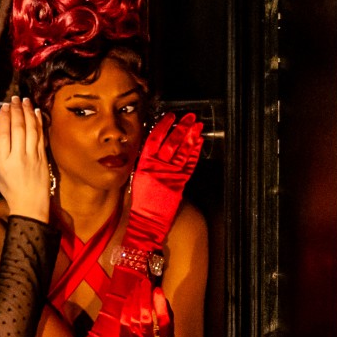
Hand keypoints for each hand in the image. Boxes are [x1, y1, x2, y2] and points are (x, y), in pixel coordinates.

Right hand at [0, 97, 50, 222]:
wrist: (30, 203)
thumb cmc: (9, 189)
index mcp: (3, 161)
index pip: (3, 134)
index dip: (4, 118)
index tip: (4, 107)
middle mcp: (18, 156)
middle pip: (18, 128)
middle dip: (16, 111)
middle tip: (14, 99)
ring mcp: (32, 156)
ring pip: (31, 129)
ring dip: (28, 112)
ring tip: (26, 100)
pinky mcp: (43, 157)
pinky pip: (41, 136)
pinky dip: (39, 122)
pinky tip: (37, 112)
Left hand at [118, 284, 174, 336]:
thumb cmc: (160, 336)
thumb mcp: (169, 326)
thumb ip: (166, 311)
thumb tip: (158, 293)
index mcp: (164, 336)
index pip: (163, 320)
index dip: (160, 304)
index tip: (157, 289)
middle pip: (145, 316)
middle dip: (144, 297)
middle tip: (145, 282)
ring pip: (133, 315)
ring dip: (135, 298)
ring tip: (138, 285)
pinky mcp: (124, 335)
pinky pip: (124, 317)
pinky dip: (127, 305)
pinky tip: (131, 295)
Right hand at [125, 113, 203, 250]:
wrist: (147, 220)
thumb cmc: (140, 201)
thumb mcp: (137, 177)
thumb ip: (146, 162)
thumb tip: (155, 148)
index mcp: (144, 164)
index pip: (154, 139)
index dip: (164, 126)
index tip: (171, 116)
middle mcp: (157, 167)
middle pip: (172, 142)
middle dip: (182, 128)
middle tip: (190, 117)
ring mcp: (170, 174)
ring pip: (183, 151)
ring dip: (192, 137)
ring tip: (197, 126)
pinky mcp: (180, 183)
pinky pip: (190, 165)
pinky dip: (195, 153)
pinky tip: (199, 143)